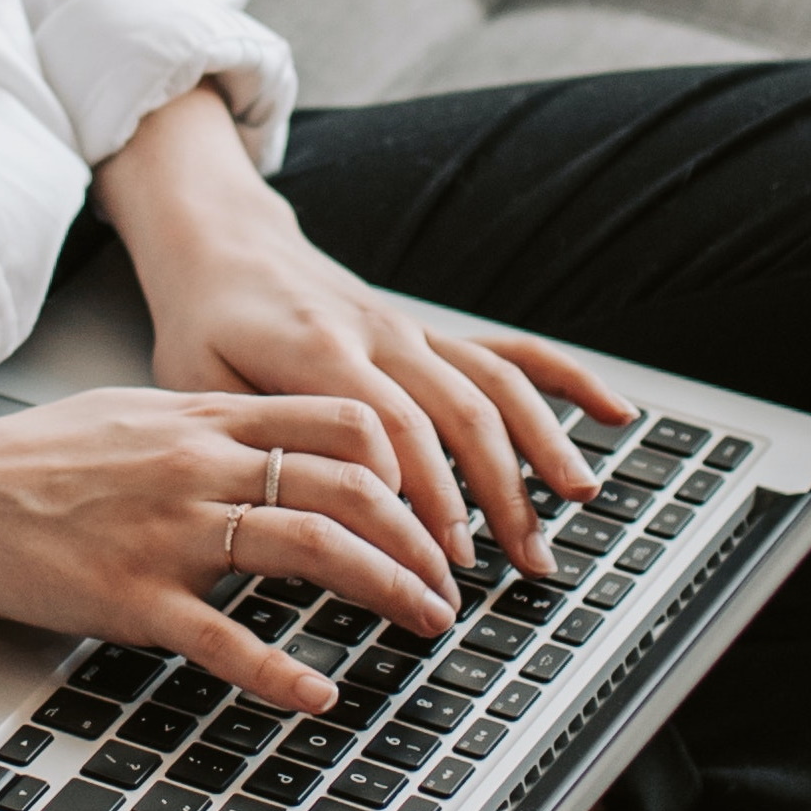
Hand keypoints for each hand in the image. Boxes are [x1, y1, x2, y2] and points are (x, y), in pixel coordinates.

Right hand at [0, 389, 472, 712]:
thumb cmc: (28, 461)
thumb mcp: (133, 417)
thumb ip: (208, 428)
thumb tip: (275, 443)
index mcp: (202, 419)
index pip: (343, 419)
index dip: (411, 464)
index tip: (438, 505)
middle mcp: (199, 465)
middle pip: (352, 484)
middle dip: (422, 537)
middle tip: (452, 581)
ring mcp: (169, 531)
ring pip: (313, 545)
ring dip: (388, 587)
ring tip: (425, 622)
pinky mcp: (132, 596)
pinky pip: (227, 638)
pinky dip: (283, 672)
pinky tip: (319, 696)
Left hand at [92, 89, 635, 579]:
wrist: (224, 247)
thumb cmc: (205, 327)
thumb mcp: (198, 384)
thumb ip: (254, 435)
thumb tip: (305, 500)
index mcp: (319, 349)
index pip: (389, 428)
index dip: (423, 494)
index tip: (442, 558)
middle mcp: (380, 335)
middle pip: (458, 412)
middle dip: (497, 491)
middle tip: (520, 563)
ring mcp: (414, 332)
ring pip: (493, 386)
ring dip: (540, 448)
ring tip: (573, 508)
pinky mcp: (431, 335)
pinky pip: (507, 352)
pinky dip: (565, 379)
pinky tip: (612, 412)